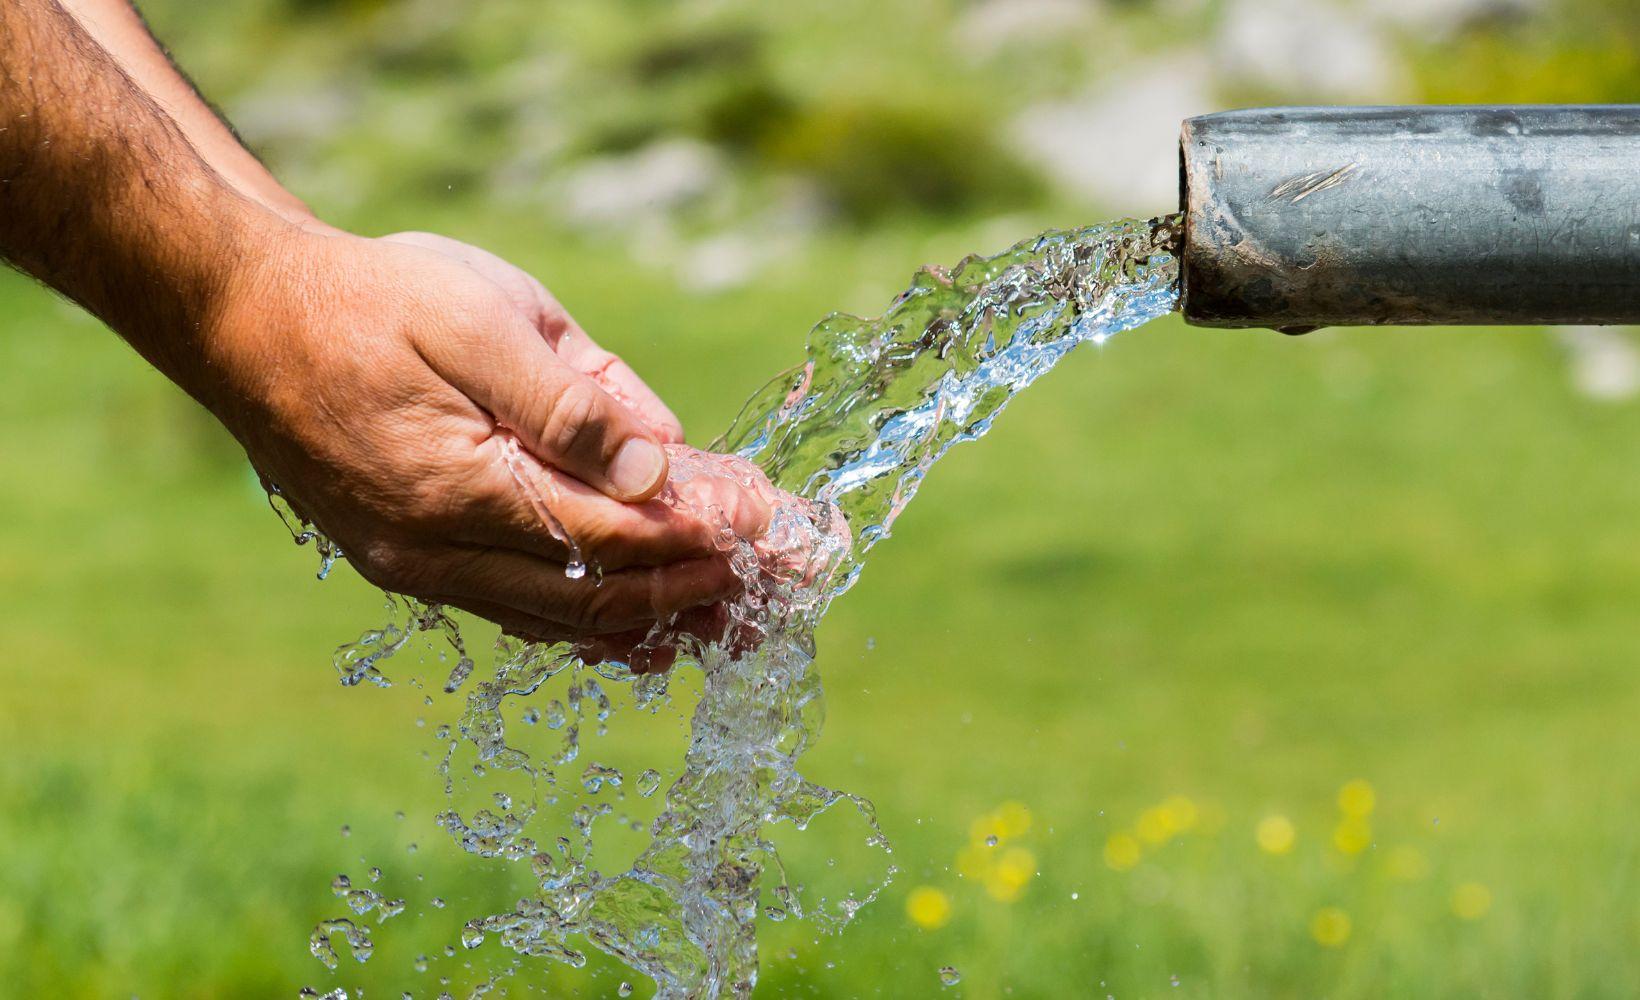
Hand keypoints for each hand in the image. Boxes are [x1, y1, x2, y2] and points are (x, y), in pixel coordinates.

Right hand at [196, 221, 771, 646]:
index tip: (772, 526)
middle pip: (598, 597)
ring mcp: (421, 569)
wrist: (246, 319)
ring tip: (736, 613)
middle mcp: (438, 553)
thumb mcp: (481, 317)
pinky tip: (648, 624)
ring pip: (563, 620)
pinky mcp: (413, 564)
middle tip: (778, 580)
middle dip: (697, 587)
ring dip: (656, 615)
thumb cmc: (371, 300)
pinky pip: (522, 613)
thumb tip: (661, 467)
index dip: (701, 535)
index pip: (613, 538)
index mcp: (460, 488)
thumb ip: (571, 400)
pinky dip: (594, 619)